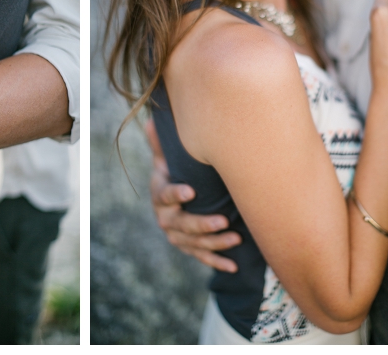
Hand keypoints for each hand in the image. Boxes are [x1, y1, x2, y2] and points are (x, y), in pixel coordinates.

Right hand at [147, 119, 240, 271]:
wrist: (181, 191)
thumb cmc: (178, 168)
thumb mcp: (171, 155)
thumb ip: (163, 142)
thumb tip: (152, 121)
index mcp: (160, 192)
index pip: (164, 195)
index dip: (175, 194)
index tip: (190, 192)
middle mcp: (165, 217)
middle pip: (179, 225)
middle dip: (201, 224)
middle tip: (223, 220)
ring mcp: (177, 235)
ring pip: (192, 243)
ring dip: (214, 243)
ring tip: (236, 237)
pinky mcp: (190, 246)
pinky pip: (202, 257)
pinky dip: (217, 262)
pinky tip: (233, 266)